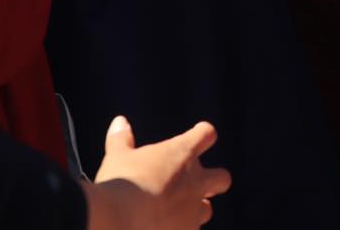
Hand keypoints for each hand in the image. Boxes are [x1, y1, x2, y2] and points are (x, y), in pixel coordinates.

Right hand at [86, 116, 231, 229]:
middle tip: (196, 184)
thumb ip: (121, 139)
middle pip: (222, 178)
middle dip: (213, 180)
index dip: (202, 134)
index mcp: (183, 153)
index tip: (197, 134)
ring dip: (194, 210)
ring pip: (206, 210)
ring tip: (174, 213)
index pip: (206, 135)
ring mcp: (193, 210)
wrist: (120, 219)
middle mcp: (196, 181)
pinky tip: (162, 228)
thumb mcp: (117, 157)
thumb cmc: (121, 182)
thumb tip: (119, 121)